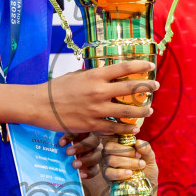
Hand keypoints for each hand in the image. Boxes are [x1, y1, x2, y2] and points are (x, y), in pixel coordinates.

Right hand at [33, 61, 157, 134]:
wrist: (39, 105)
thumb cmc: (56, 88)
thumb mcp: (77, 76)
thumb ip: (94, 77)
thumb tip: (107, 75)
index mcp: (95, 75)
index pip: (123, 68)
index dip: (140, 66)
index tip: (150, 66)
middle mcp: (99, 91)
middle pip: (131, 89)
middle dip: (147, 87)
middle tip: (155, 86)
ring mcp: (96, 109)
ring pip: (127, 112)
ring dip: (141, 111)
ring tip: (149, 110)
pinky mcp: (92, 124)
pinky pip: (114, 128)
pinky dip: (126, 129)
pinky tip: (134, 129)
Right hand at [61, 135, 155, 195]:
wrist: (147, 186)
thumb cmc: (147, 169)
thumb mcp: (150, 158)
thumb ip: (146, 149)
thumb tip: (138, 142)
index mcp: (119, 145)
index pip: (114, 136)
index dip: (124, 142)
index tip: (137, 149)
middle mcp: (110, 153)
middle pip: (110, 147)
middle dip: (127, 152)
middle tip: (139, 157)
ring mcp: (107, 164)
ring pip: (111, 159)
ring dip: (127, 162)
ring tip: (140, 165)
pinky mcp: (107, 176)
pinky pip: (109, 172)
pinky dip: (120, 172)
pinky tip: (129, 173)